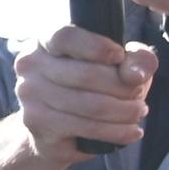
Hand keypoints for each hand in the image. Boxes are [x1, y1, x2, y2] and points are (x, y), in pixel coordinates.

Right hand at [12, 21, 156, 164]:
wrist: (58, 127)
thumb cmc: (92, 86)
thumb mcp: (119, 64)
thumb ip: (136, 59)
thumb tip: (135, 75)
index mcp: (45, 41)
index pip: (66, 37)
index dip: (96, 47)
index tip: (120, 56)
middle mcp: (30, 66)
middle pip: (86, 75)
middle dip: (123, 87)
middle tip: (138, 94)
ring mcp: (29, 97)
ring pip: (90, 105)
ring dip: (125, 112)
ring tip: (139, 112)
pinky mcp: (37, 125)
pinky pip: (87, 127)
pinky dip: (117, 132)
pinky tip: (132, 132)